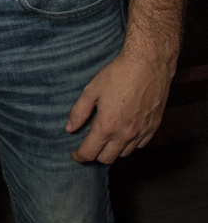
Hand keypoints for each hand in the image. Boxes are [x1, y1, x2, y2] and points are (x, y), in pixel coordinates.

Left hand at [65, 47, 172, 163]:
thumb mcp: (92, 90)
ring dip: (113, 150)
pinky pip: (140, 145)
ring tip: (106, 139)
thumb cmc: (119, 74)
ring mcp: (142, 132)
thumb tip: (70, 128)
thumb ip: (79, 112)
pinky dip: (130, 144)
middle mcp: (125, 134)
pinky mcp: (154, 126)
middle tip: (89, 145)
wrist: (149, 64)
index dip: (79, 156)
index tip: (75, 153)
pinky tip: (124, 133)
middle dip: (95, 155)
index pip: (90, 153)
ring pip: (124, 153)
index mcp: (108, 126)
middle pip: (107, 158)